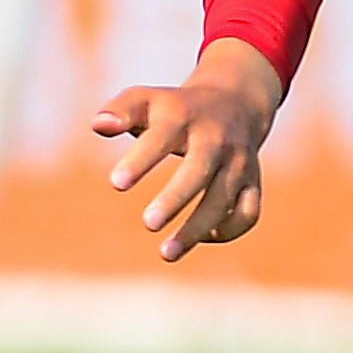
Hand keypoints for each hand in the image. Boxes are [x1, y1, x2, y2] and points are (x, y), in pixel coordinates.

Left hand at [93, 41, 280, 260]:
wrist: (234, 102)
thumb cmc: (173, 108)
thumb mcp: (144, 99)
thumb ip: (118, 111)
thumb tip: (98, 126)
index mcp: (184, 115)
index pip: (162, 137)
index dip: (141, 160)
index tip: (116, 184)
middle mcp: (216, 140)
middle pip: (199, 171)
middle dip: (174, 199)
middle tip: (147, 223)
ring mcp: (238, 162)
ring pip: (224, 199)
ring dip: (197, 228)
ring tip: (165, 253)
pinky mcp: (253, 182)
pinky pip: (248, 213)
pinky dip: (227, 231)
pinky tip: (200, 238)